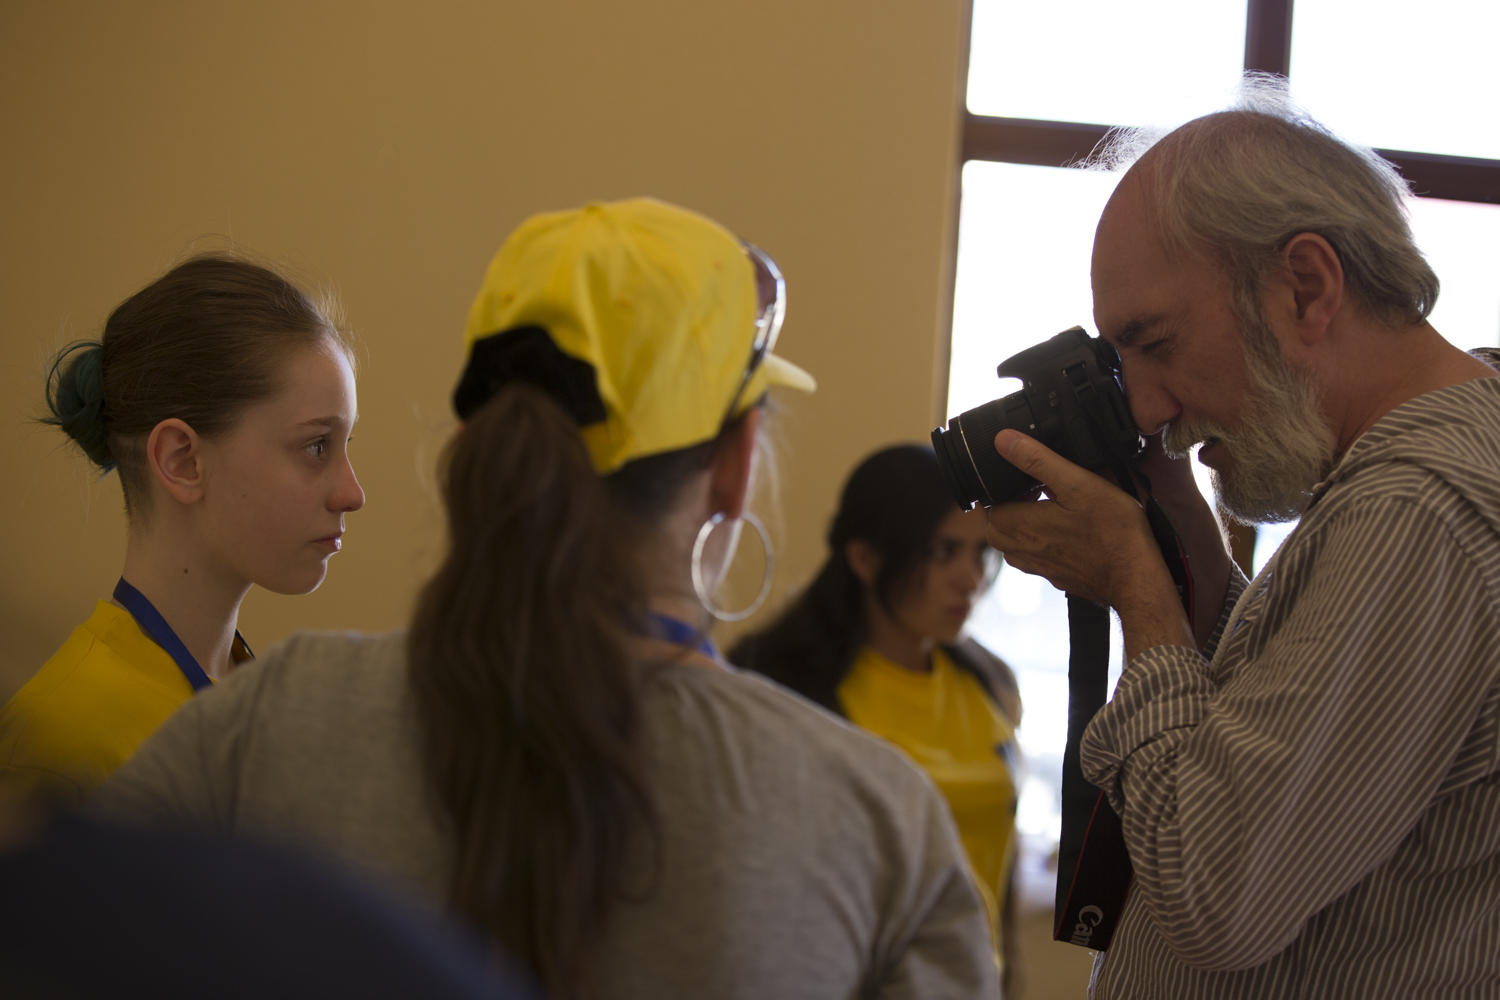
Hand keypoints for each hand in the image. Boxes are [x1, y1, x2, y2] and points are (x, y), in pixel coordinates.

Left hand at [986, 430, 1194, 657]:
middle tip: (1039, 494)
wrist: (1136, 577)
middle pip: (997, 527)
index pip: (989, 506)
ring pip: (1014, 546)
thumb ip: (1037, 460)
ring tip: (1053, 512)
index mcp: (1021, 526)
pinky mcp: (1057, 577)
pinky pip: (1036, 559)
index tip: (1032, 481)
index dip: (1005, 489)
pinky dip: (1043, 544)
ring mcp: (1040, 568)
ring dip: (1025, 527)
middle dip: (1011, 508)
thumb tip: (1003, 441)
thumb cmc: (1112, 531)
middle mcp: (1023, 551)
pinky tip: (1069, 534)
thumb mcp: (1077, 483)